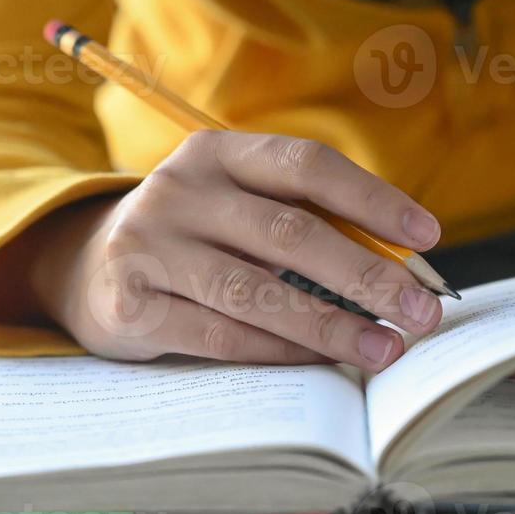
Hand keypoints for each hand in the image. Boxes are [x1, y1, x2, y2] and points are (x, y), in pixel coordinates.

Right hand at [22, 131, 444, 370]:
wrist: (87, 269)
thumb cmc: (196, 238)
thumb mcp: (237, 207)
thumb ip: (303, 221)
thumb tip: (403, 267)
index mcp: (216, 151)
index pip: (305, 164)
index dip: (371, 198)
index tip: (428, 236)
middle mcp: (178, 189)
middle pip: (289, 232)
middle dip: (366, 276)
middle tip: (421, 312)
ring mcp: (148, 245)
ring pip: (257, 290)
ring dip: (331, 325)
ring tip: (385, 349)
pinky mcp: (130, 302)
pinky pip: (220, 334)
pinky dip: (278, 351)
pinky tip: (322, 362)